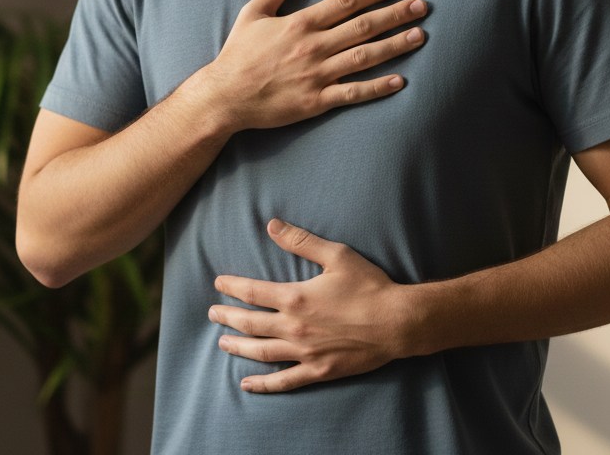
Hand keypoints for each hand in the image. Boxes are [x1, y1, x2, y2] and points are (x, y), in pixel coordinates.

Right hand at [201, 0, 426, 132]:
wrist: (225, 96)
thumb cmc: (238, 54)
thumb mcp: (254, 13)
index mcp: (301, 23)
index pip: (347, 1)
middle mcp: (314, 46)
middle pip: (363, 26)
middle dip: (396, 14)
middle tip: (422, 6)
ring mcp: (317, 75)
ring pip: (365, 57)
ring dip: (395, 45)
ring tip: (419, 35)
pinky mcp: (317, 101)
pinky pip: (353, 93)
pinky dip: (378, 87)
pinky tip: (400, 80)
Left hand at [208, 219, 407, 392]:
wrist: (397, 322)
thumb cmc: (368, 286)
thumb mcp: (336, 254)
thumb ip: (301, 240)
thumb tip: (271, 225)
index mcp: (295, 298)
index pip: (252, 292)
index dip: (232, 287)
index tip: (219, 283)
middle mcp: (294, 328)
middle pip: (250, 323)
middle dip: (227, 317)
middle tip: (212, 313)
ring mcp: (304, 353)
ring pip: (260, 352)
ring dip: (237, 347)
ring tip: (222, 343)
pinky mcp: (318, 371)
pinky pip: (283, 381)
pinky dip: (263, 384)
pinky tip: (247, 384)